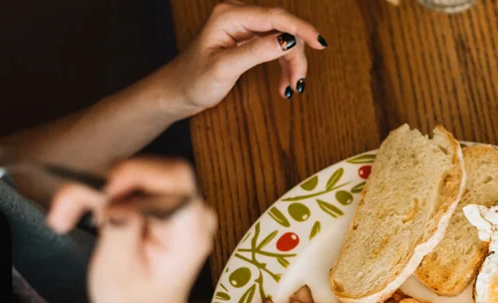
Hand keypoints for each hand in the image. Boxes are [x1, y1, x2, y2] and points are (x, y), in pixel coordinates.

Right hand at [47, 158, 216, 302]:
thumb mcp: (117, 273)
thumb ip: (120, 229)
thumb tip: (114, 195)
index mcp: (191, 234)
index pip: (176, 181)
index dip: (138, 173)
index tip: (101, 188)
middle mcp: (193, 216)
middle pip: (150, 173)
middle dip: (103, 184)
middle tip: (63, 209)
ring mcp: (180, 210)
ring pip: (134, 177)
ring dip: (94, 192)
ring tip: (63, 218)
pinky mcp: (163, 209)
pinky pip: (131, 188)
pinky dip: (101, 197)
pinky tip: (78, 216)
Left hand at [163, 2, 325, 113]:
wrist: (177, 92)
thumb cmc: (193, 80)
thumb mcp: (225, 68)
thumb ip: (256, 52)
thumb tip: (289, 40)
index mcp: (230, 15)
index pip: (275, 17)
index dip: (301, 29)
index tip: (320, 44)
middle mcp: (238, 16)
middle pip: (283, 29)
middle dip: (296, 55)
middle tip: (298, 83)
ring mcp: (243, 27)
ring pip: (282, 40)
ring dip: (291, 64)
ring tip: (291, 88)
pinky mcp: (247, 39)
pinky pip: (274, 47)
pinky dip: (283, 65)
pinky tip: (283, 84)